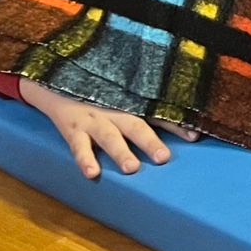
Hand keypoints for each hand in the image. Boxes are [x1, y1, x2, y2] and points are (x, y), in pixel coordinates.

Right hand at [20, 80, 197, 179]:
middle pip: (135, 125)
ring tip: (131, 168)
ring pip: (109, 136)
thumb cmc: (99, 88)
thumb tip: (186, 123)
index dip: (176, 124)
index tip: (195, 136)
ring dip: (120, 152)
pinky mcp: (71, 127)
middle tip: (163, 158)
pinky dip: (84, 159)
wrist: (55, 76)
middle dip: (149, 141)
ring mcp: (92, 118)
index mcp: (131, 102)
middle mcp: (115, 109)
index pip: (158, 113)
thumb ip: (149, 106)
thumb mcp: (122, 93)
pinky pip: (77, 146)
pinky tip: (92, 173)